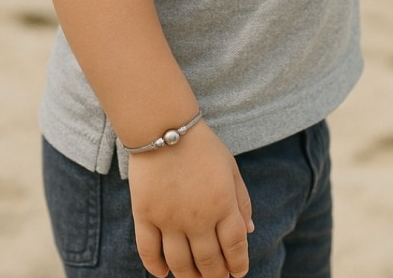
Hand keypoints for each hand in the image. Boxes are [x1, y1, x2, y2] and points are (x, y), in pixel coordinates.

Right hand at [129, 121, 253, 277]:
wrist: (165, 128)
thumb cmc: (202, 146)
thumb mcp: (231, 168)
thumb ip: (241, 200)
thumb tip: (249, 231)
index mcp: (223, 204)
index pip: (235, 245)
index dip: (238, 263)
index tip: (239, 272)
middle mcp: (197, 217)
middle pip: (208, 260)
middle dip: (216, 275)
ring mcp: (169, 220)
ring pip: (180, 263)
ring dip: (189, 276)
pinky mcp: (144, 217)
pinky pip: (148, 252)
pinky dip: (156, 268)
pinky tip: (164, 273)